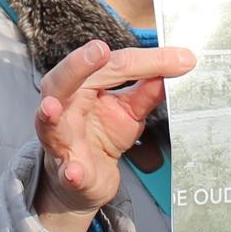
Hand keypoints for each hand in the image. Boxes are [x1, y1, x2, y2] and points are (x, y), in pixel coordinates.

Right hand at [32, 39, 196, 231]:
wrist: (85, 180)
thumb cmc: (101, 135)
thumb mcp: (129, 110)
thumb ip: (148, 91)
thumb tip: (178, 65)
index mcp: (81, 86)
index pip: (111, 66)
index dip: (147, 61)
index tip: (181, 59)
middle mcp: (64, 107)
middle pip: (63, 82)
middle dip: (78, 66)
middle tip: (99, 51)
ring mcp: (60, 141)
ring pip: (49, 124)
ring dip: (50, 115)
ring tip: (52, 107)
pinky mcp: (67, 173)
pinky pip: (66, 172)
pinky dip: (70, 172)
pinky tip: (74, 172)